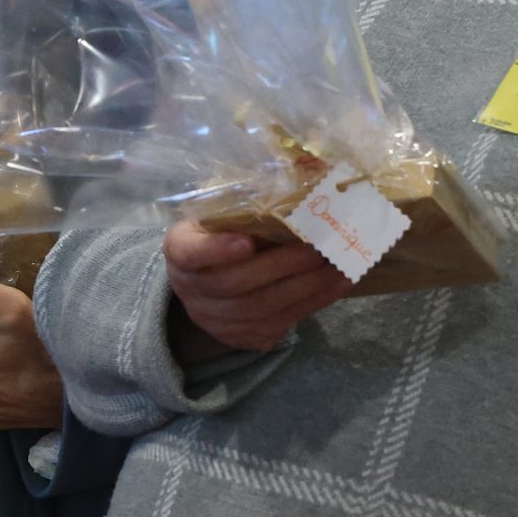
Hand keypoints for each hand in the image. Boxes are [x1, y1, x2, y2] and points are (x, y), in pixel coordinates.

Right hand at [165, 220, 351, 358]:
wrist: (205, 285)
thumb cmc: (218, 236)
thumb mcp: (218, 216)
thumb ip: (245, 207)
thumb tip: (303, 178)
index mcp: (179, 251)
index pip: (190, 252)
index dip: (217, 250)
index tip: (247, 242)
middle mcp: (191, 289)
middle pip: (235, 283)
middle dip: (283, 266)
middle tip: (321, 249)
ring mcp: (213, 319)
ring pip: (261, 308)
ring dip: (306, 287)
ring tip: (338, 267)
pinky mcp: (239, 337)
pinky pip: (278, 324)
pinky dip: (312, 303)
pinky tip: (335, 285)